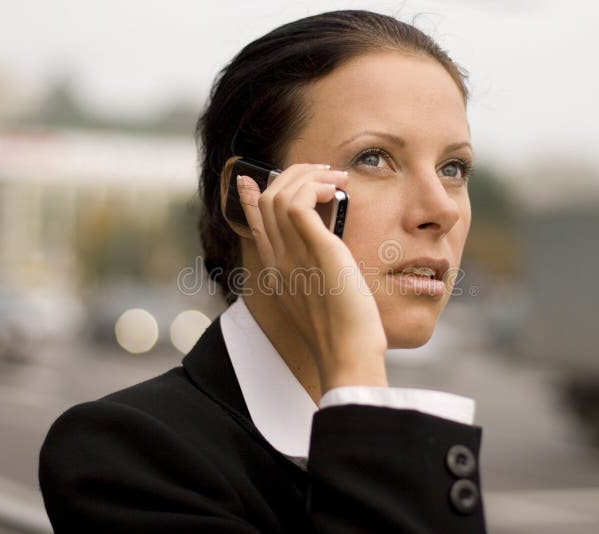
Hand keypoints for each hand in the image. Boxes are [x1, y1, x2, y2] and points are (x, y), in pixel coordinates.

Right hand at [237, 163, 387, 391]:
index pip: (256, 223)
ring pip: (279, 195)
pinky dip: (314, 187)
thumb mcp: (321, 297)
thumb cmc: (343, 332)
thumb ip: (315, 272)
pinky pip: (299, 204)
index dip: (252, 196)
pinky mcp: (316, 250)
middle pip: (267, 200)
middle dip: (292, 175)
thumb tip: (324, 250)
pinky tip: (335, 190)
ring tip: (334, 177)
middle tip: (323, 173)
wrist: (347, 355)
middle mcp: (278, 259)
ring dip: (306, 176)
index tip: (251, 178)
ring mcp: (293, 254)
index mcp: (277, 271)